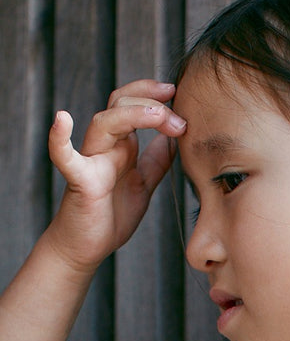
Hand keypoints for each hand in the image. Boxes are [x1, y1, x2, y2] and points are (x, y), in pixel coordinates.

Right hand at [44, 79, 185, 273]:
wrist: (86, 247)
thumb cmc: (111, 216)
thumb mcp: (143, 185)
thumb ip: (156, 162)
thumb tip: (172, 139)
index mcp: (122, 147)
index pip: (133, 105)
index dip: (152, 94)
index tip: (176, 92)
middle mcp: (105, 147)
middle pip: (120, 105)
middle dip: (150, 102)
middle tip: (178, 116)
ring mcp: (91, 161)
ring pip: (104, 123)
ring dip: (132, 114)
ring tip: (159, 116)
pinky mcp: (80, 181)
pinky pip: (65, 157)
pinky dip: (60, 139)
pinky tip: (62, 119)